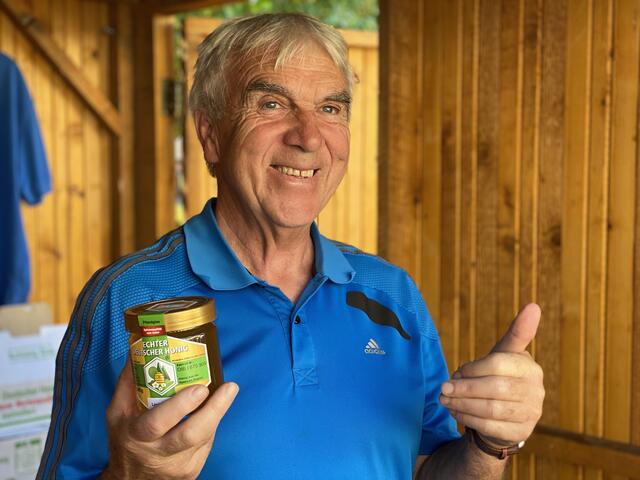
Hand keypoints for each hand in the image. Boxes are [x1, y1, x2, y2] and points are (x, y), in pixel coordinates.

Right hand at [101, 359, 238, 479]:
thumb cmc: (125, 440)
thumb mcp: (118, 413)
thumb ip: (129, 381)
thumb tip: (138, 346)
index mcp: (137, 435)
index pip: (158, 422)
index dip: (180, 406)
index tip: (199, 388)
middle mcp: (158, 453)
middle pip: (191, 434)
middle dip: (214, 409)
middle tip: (229, 387)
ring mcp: (178, 465)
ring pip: (204, 438)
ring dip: (217, 412)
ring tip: (227, 391)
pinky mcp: (192, 471)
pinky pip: (207, 444)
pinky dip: (211, 425)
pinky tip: (213, 410)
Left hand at [439, 303, 544, 446]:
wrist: (505, 414)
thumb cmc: (501, 377)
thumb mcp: (504, 354)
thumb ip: (516, 332)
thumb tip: (533, 305)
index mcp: (529, 367)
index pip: (498, 364)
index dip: (473, 368)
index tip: (457, 371)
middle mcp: (536, 391)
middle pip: (495, 388)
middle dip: (464, 388)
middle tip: (444, 388)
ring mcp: (531, 414)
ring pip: (491, 409)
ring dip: (463, 404)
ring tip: (445, 400)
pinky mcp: (522, 433)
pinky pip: (491, 427)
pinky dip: (468, 419)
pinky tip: (456, 412)